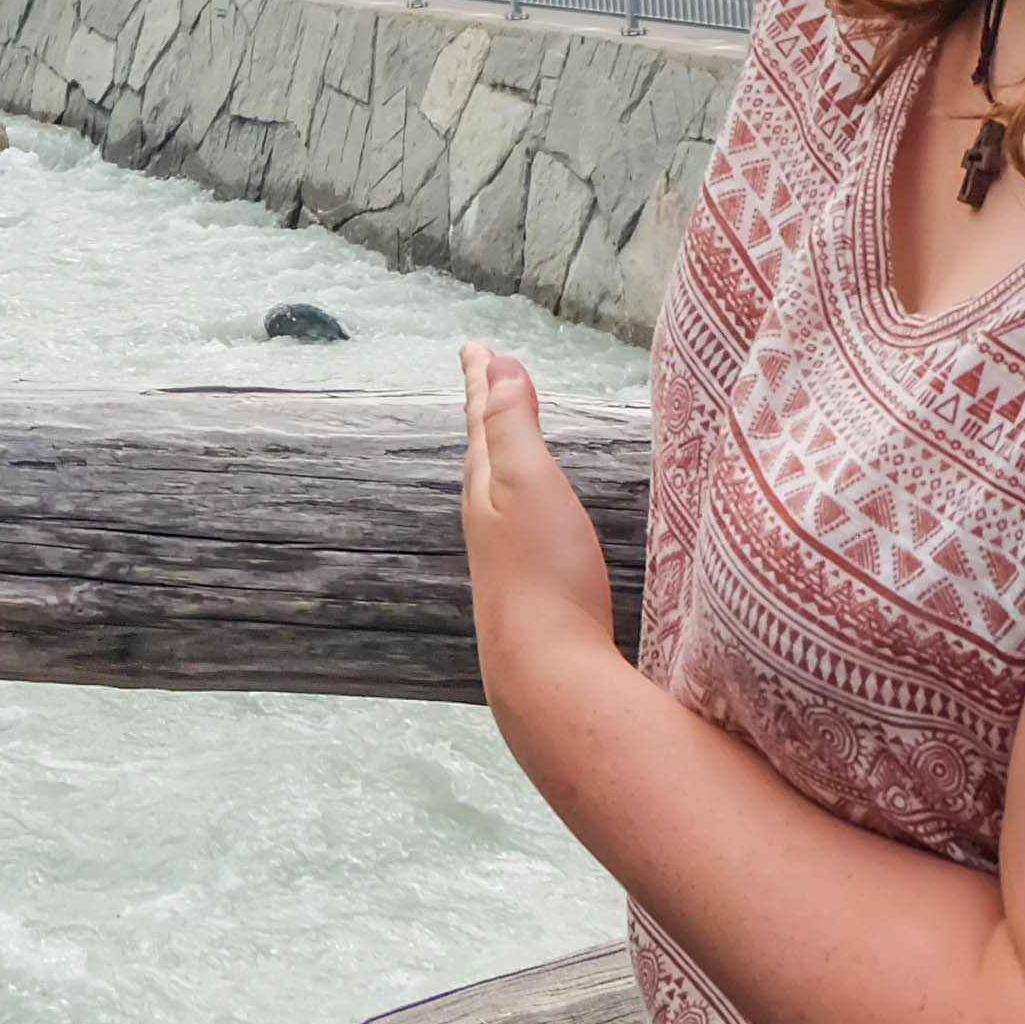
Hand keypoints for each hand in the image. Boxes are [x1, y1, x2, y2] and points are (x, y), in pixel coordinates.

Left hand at [461, 343, 621, 702]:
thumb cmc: (543, 574)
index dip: (483, 383)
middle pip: (484, 453)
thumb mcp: (527, 482)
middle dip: (487, 412)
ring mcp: (508, 561)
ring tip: (503, 438)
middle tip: (485, 379)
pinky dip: (525, 500)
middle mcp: (488, 522)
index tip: (477, 349)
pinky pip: (521, 525)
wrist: (548, 673)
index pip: (481, 421)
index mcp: (485, 490)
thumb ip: (511, 425)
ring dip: (502, 455)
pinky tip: (532, 518)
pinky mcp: (534, 592)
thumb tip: (495, 364)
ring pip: (499, 491)